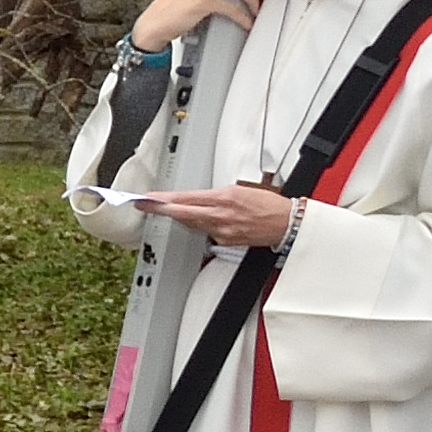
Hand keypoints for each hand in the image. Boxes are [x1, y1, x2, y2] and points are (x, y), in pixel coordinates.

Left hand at [130, 183, 305, 249]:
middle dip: (161, 209)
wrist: (287, 224)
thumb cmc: (268, 205)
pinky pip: (206, 232)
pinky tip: (195, 221)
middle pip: (183, 213)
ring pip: (192, 223)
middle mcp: (221, 216)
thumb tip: (195, 198)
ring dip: (179, 217)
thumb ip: (215, 195)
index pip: (187, 199)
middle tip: (144, 205)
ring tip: (166, 210)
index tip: (149, 198)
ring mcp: (223, 231)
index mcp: (225, 198)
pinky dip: (199, 226)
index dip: (165, 200)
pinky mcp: (227, 242)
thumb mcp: (240, 190)